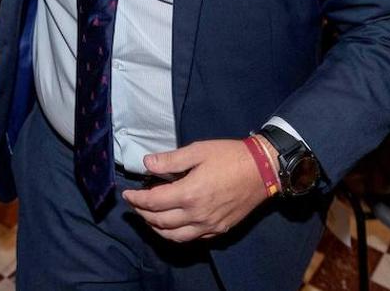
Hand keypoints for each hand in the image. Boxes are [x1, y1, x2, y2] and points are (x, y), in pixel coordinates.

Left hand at [120, 140, 269, 241]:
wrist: (262, 170)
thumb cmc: (229, 156)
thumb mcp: (197, 151)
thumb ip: (170, 160)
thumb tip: (147, 164)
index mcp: (189, 194)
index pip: (153, 202)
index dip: (136, 199)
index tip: (127, 194)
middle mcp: (196, 214)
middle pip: (159, 221)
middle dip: (142, 214)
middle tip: (135, 205)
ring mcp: (208, 225)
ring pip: (174, 236)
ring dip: (156, 228)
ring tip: (149, 217)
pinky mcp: (219, 229)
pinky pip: (192, 238)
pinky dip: (176, 234)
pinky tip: (173, 225)